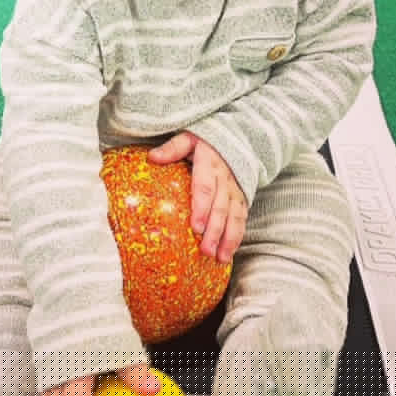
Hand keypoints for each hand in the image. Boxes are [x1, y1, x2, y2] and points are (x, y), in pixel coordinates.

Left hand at [148, 132, 246, 263]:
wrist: (235, 138)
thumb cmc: (204, 141)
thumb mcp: (188, 138)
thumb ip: (173, 148)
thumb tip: (152, 157)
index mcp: (209, 164)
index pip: (205, 188)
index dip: (202, 208)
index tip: (196, 227)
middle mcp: (225, 178)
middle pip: (220, 207)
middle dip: (215, 231)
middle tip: (206, 251)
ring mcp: (236, 189)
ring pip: (234, 216)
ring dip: (228, 238)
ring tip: (219, 258)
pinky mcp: (242, 198)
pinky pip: (242, 219)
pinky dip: (237, 237)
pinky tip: (229, 253)